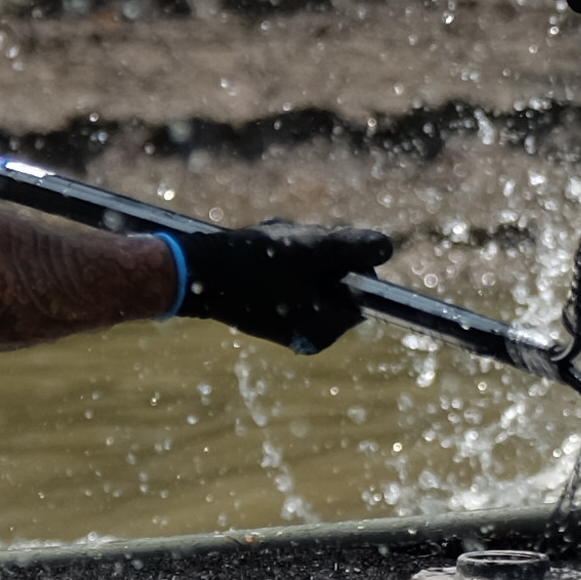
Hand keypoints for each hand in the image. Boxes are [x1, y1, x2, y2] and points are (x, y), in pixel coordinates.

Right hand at [170, 220, 399, 353]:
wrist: (193, 272)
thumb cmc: (253, 261)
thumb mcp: (310, 249)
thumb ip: (352, 249)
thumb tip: (387, 249)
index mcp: (324, 330)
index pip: (361, 291)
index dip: (348, 261)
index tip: (319, 245)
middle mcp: (310, 335)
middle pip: (339, 282)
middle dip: (320, 255)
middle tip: (290, 244)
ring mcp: (290, 325)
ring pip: (315, 275)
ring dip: (300, 252)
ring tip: (270, 245)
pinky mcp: (272, 312)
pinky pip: (293, 279)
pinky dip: (283, 259)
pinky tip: (257, 251)